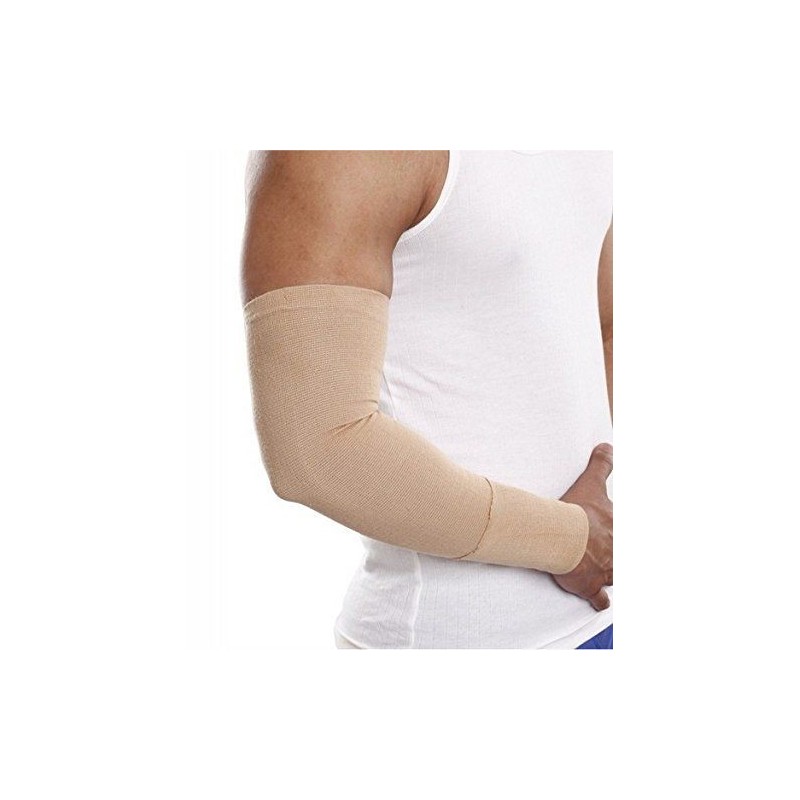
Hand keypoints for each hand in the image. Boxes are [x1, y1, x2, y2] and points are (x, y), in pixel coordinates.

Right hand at [553, 443, 612, 610]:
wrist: (563, 534)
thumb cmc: (578, 510)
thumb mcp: (592, 483)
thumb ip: (602, 464)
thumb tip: (607, 445)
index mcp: (616, 529)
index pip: (624, 533)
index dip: (620, 534)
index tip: (618, 536)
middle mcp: (615, 551)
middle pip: (621, 555)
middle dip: (617, 555)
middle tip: (612, 554)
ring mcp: (605, 571)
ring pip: (615, 577)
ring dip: (612, 577)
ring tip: (608, 576)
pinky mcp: (589, 586)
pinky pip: (599, 598)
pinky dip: (599, 600)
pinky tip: (599, 602)